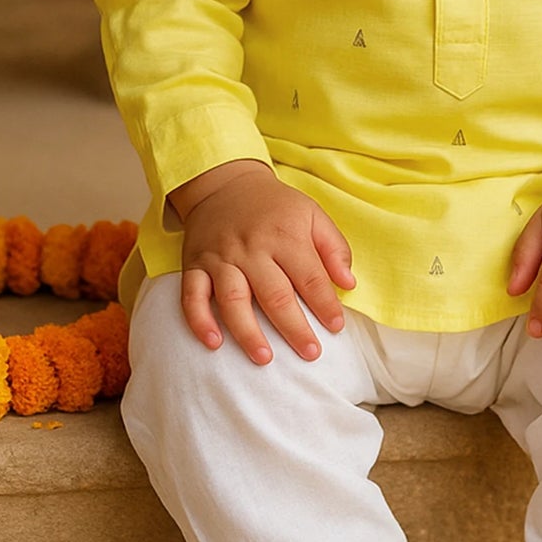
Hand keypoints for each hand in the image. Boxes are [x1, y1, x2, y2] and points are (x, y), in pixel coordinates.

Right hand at [171, 162, 354, 365]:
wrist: (224, 183)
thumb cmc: (275, 206)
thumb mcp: (312, 214)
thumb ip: (334, 248)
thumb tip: (348, 284)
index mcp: (285, 236)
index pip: (310, 277)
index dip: (325, 305)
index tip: (337, 327)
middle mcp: (252, 249)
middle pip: (274, 295)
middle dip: (294, 328)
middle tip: (310, 353)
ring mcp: (221, 258)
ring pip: (233, 301)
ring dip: (248, 332)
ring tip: (264, 358)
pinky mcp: (195, 265)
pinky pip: (192, 296)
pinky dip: (200, 321)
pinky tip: (213, 342)